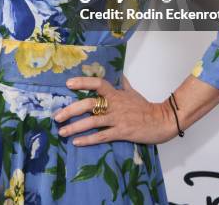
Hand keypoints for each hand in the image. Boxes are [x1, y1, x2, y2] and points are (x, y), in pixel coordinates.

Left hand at [53, 75, 177, 145]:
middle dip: (71, 110)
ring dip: (75, 127)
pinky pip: (102, 136)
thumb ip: (124, 84)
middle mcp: (114, 105)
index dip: (83, 83)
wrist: (162, 121)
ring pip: (92, 122)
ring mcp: (117, 119)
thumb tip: (120, 75)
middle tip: (57, 116)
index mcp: (116, 94)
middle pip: (89, 104)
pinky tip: (77, 142)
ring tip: (62, 131)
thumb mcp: (133, 92)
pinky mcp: (121, 132)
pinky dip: (88, 139)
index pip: (97, 83)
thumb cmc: (146, 107)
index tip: (69, 84)